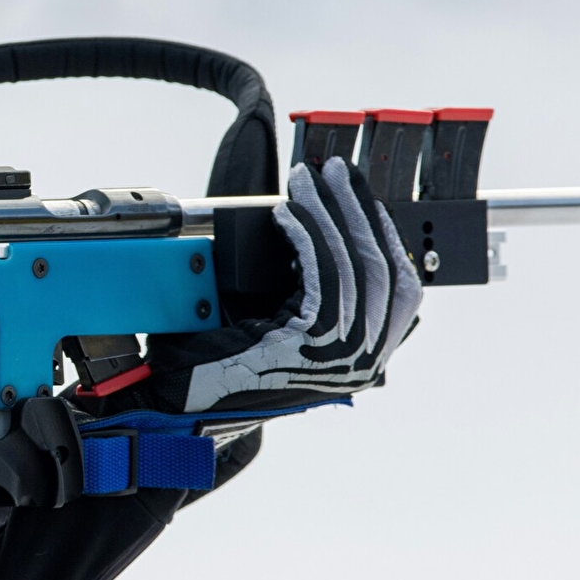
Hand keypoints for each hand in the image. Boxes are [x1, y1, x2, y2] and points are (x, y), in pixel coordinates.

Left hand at [138, 157, 422, 412]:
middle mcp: (362, 362)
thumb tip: (316, 230)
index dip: (385, 234)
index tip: (363, 197)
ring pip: (352, 265)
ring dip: (329, 214)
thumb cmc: (218, 370)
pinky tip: (288, 214)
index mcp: (363, 358)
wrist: (181, 406)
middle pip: (382, 268)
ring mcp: (341, 357)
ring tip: (307, 183)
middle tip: (337, 173)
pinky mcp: (311, 345)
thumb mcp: (279, 328)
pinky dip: (306, 236)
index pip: (399, 286)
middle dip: (360, 212)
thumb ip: (310, 294)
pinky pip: (321, 275)